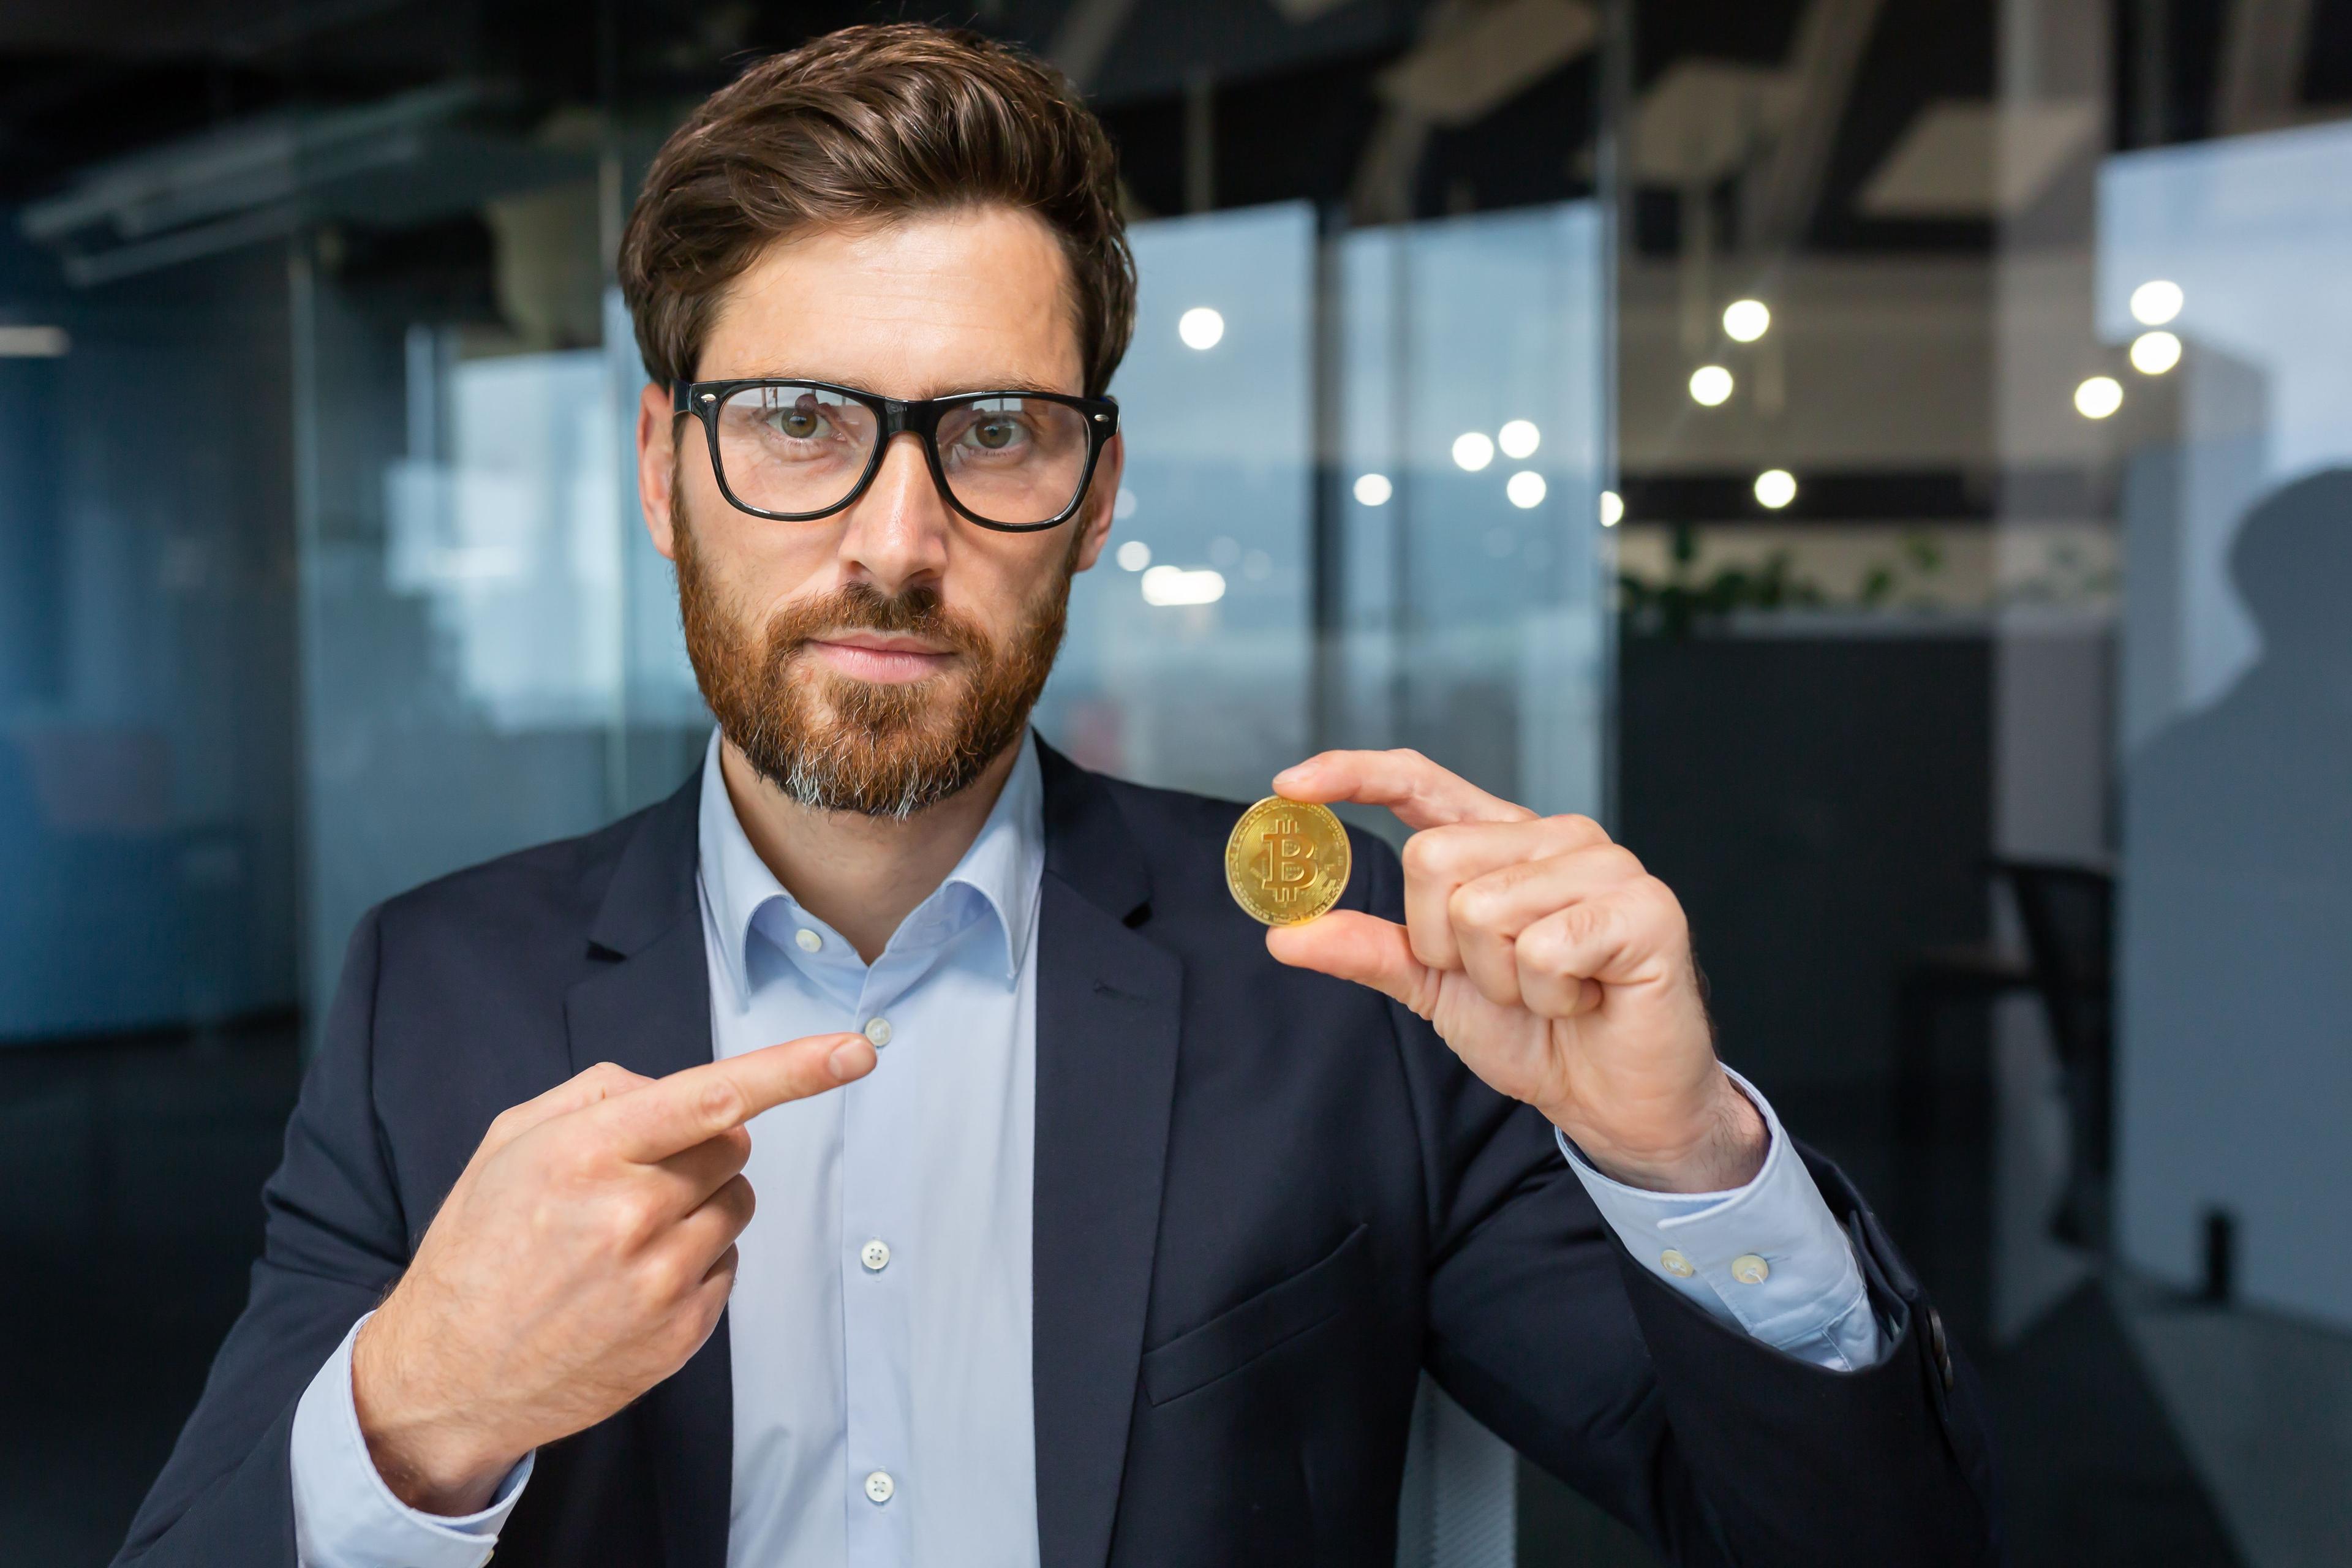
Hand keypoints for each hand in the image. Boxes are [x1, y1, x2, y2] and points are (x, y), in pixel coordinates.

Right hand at [351, 1033, 875, 1514]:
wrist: (447, 1374)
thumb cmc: (479, 1246)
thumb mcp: (511, 1143)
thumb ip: (598, 1094)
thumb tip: (674, 1086)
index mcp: (588, 1153)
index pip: (713, 1096)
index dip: (794, 1069)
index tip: (853, 1050)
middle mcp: (632, 1215)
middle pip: (734, 1146)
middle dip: (701, 1149)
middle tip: (635, 1180)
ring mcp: (661, 1281)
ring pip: (738, 1204)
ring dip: (701, 1206)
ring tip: (626, 1235)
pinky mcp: (681, 1333)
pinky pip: (727, 1264)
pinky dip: (695, 1261)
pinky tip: (632, 1281)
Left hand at [1263, 750, 1761, 1193]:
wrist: (1613, 1101)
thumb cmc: (1538, 1034)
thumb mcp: (1434, 987)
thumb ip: (1370, 950)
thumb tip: (1284, 934)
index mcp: (1501, 841)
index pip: (1420, 780)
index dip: (1354, 774)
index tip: (1288, 786)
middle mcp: (1553, 836)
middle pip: (1434, 857)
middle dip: (1443, 945)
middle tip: (1499, 981)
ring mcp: (1605, 864)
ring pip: (1483, 907)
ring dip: (1500, 979)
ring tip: (1549, 992)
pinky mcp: (1645, 907)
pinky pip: (1543, 946)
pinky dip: (1547, 994)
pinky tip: (1584, 999)